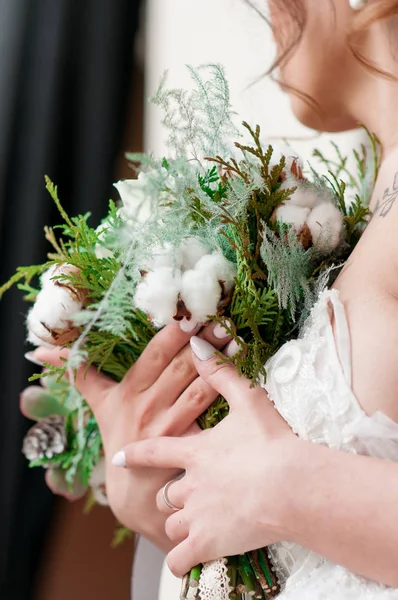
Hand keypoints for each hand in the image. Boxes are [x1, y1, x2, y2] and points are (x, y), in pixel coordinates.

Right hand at [31, 321, 233, 549]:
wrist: (135, 495)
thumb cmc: (120, 439)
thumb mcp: (98, 405)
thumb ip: (80, 373)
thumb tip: (42, 352)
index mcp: (127, 392)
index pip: (152, 356)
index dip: (171, 335)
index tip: (190, 315)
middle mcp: (146, 407)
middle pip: (178, 368)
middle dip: (202, 343)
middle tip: (222, 322)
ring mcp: (167, 428)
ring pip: (197, 389)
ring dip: (219, 366)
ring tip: (236, 345)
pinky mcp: (186, 446)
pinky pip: (208, 416)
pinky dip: (224, 397)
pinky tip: (241, 382)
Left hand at [117, 336, 300, 574]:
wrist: (292, 485)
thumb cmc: (273, 442)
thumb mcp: (248, 400)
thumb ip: (220, 374)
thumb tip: (198, 345)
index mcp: (194, 452)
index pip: (153, 451)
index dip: (134, 455)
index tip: (118, 458)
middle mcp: (187, 483)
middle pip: (165, 492)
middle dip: (173, 494)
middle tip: (194, 496)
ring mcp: (195, 514)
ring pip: (172, 522)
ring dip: (181, 523)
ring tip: (201, 523)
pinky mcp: (207, 543)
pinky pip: (178, 559)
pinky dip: (181, 559)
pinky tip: (189, 558)